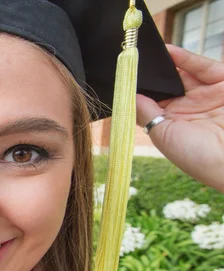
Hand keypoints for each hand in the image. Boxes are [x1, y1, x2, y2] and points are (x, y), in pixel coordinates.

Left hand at [137, 45, 223, 191]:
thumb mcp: (164, 135)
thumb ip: (146, 113)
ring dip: (164, 64)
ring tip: (144, 53)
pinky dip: (184, 58)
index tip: (120, 79)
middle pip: (166, 85)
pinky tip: (167, 51)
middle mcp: (189, 108)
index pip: (152, 101)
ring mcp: (206, 95)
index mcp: (173, 123)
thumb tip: (129, 96)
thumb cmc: (198, 156)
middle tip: (130, 61)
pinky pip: (201, 66)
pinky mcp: (222, 82)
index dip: (138, 90)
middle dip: (150, 75)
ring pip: (181, 73)